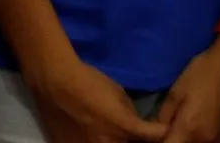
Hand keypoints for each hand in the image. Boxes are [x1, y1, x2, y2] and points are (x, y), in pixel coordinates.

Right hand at [25, 54, 167, 142]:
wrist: (55, 83)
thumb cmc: (89, 82)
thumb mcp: (118, 93)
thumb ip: (131, 115)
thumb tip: (139, 127)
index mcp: (125, 129)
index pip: (157, 137)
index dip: (163, 133)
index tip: (164, 130)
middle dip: (138, 142)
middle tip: (135, 135)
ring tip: (113, 135)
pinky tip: (95, 136)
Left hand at [152, 36, 219, 142]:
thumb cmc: (201, 75)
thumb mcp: (175, 94)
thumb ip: (163, 118)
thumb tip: (156, 133)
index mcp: (189, 131)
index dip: (160, 141)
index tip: (158, 134)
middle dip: (173, 141)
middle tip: (171, 128)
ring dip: (187, 141)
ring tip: (185, 128)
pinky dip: (201, 141)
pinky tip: (198, 130)